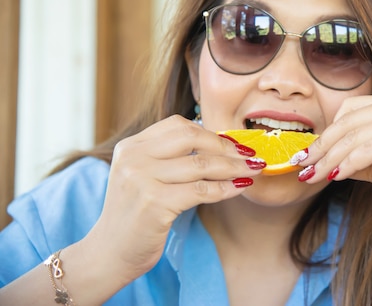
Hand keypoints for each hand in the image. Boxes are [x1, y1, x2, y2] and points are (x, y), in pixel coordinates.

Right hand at [82, 115, 262, 283]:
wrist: (109, 254)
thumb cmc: (135, 216)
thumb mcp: (143, 177)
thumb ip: (169, 158)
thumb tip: (221, 147)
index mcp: (131, 146)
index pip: (178, 125)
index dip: (212, 133)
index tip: (234, 144)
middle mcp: (134, 157)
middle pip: (192, 138)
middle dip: (227, 147)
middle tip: (249, 156)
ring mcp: (141, 179)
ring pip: (201, 165)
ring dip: (234, 167)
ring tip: (253, 170)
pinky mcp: (154, 203)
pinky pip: (201, 191)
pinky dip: (226, 188)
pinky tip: (239, 188)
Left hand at [297, 95, 371, 228]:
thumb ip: (353, 155)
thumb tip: (318, 157)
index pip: (350, 110)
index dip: (326, 132)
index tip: (306, 154)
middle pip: (348, 121)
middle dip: (321, 146)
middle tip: (301, 165)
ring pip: (354, 136)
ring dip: (328, 158)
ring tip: (312, 175)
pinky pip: (367, 150)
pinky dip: (346, 164)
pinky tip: (334, 178)